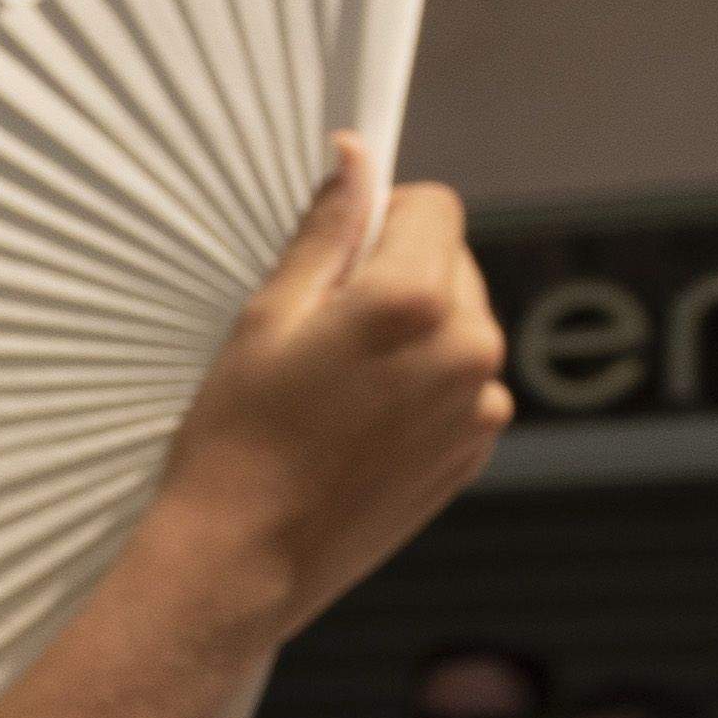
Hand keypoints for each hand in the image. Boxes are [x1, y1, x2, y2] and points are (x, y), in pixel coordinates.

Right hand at [145, 139, 508, 641]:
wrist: (242, 561)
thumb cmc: (236, 441)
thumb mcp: (266, 318)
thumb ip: (327, 231)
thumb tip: (357, 156)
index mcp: (416, 302)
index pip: (432, 205)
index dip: (377, 218)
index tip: (330, 260)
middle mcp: (469, 347)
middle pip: (450, 262)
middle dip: (395, 276)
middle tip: (318, 336)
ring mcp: (481, 404)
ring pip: (457, 324)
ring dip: (411, 334)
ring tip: (336, 389)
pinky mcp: (476, 449)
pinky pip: (460, 383)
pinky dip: (420, 387)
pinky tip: (357, 425)